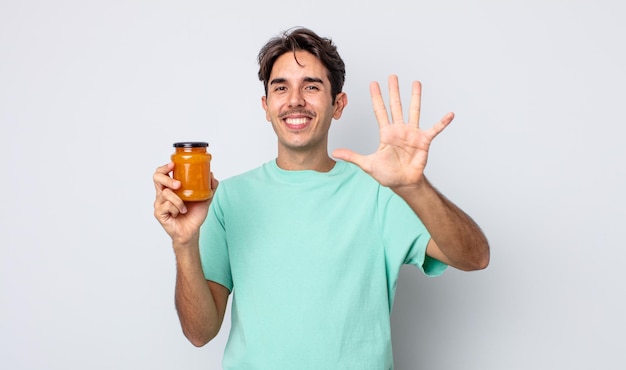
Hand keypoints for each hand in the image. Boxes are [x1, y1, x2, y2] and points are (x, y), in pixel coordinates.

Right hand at [153, 162, 217, 244]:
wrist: (192, 231)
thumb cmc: (194, 214)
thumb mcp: (205, 199)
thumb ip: (210, 187)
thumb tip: (212, 175)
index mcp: (171, 188)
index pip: (161, 173)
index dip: (165, 167)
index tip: (173, 165)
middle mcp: (162, 194)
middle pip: (157, 178)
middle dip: (168, 179)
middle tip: (179, 185)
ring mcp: (159, 203)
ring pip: (166, 193)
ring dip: (178, 200)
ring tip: (184, 208)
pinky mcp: (159, 213)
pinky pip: (167, 205)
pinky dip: (176, 209)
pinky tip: (179, 213)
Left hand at [333, 74, 453, 189]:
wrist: (403, 183)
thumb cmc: (387, 174)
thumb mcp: (367, 164)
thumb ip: (353, 156)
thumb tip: (335, 153)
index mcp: (386, 133)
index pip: (379, 111)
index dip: (376, 98)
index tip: (373, 83)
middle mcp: (399, 130)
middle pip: (396, 106)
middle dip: (393, 91)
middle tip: (392, 76)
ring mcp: (412, 134)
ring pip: (414, 111)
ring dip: (415, 97)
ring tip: (416, 83)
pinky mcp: (424, 141)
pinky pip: (435, 129)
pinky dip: (442, 122)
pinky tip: (449, 114)